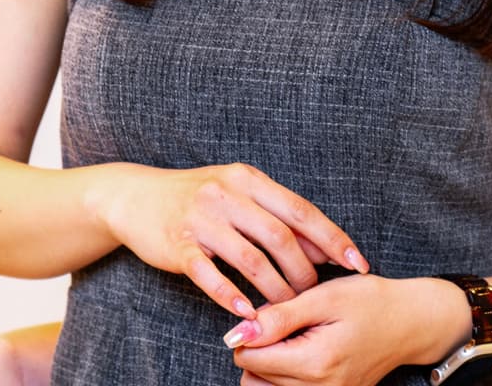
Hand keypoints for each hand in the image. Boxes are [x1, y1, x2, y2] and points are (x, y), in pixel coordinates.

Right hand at [92, 162, 368, 319]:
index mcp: (246, 179)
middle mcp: (225, 194)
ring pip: (250, 260)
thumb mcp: (235, 192)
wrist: (134, 196)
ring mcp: (200, 219)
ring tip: (286, 309)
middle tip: (313, 295)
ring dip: (275, 289)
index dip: (332, 239)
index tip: (357, 264)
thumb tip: (321, 246)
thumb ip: (274, 214)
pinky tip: (247, 312)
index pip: (300, 210)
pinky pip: (210, 275)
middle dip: (304, 272)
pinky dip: (231, 296)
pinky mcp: (178, 244)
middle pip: (280, 237)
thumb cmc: (194, 197)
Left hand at [226, 274, 441, 385]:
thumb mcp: (323, 298)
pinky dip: (284, 375)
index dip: (249, 332)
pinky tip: (301, 352)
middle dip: (259, 348)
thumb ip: (278, 318)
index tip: (269, 314)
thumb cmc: (370, 302)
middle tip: (284, 323)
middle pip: (253, 377)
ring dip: (268, 364)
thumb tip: (237, 333)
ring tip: (293, 337)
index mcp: (316, 362)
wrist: (412, 322)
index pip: (249, 359)